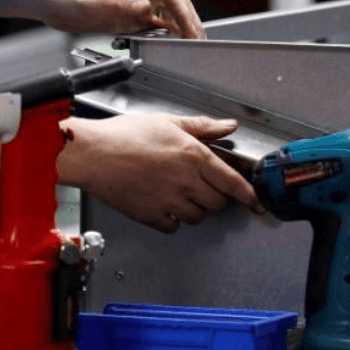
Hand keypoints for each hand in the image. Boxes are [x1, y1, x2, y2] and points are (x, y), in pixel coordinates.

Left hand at [0, 0, 204, 38]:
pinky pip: (149, 20)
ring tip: (191, 43)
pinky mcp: (123, 9)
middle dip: (188, 20)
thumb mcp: (92, 3)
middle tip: (199, 41)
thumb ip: (122, 7)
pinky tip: (169, 41)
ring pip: (164, 11)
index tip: (192, 32)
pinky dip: (162, 31)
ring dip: (179, 26)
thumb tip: (148, 11)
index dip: (183, 15)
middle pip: (171, 1)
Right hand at [58, 114, 265, 232]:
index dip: (249, 196)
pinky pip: (173, 227)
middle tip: (202, 187)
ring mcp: (169, 201)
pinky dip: (173, 220)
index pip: (232, 182)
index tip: (257, 205)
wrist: (92, 154)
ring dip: (195, 209)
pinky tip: (163, 205)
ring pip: (197, 217)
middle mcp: (186, 181)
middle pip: (217, 203)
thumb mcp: (167, 122)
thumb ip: (202, 127)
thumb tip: (227, 126)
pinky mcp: (151, 216)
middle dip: (215, 197)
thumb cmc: (123, 136)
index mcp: (193, 156)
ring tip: (179, 194)